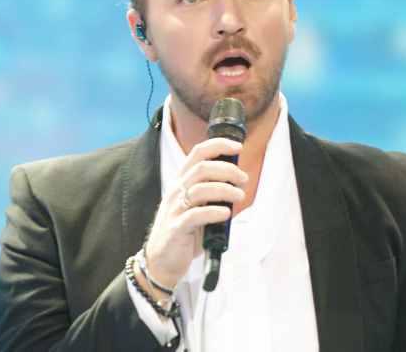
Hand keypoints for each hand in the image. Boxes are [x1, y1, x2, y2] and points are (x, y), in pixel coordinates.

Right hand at [143, 137, 247, 290]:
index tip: (238, 147)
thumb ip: (213, 193)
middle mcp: (176, 191)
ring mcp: (175, 209)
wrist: (162, 261)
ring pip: (200, 189)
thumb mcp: (197, 205)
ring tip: (240, 196)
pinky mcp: (176, 228)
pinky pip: (195, 215)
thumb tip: (238, 182)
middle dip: (227, 170)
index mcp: (182, 182)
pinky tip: (225, 214)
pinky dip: (213, 212)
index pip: (197, 153)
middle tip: (243, 179)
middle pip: (202, 168)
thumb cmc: (184, 231)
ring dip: (224, 190)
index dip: (218, 145)